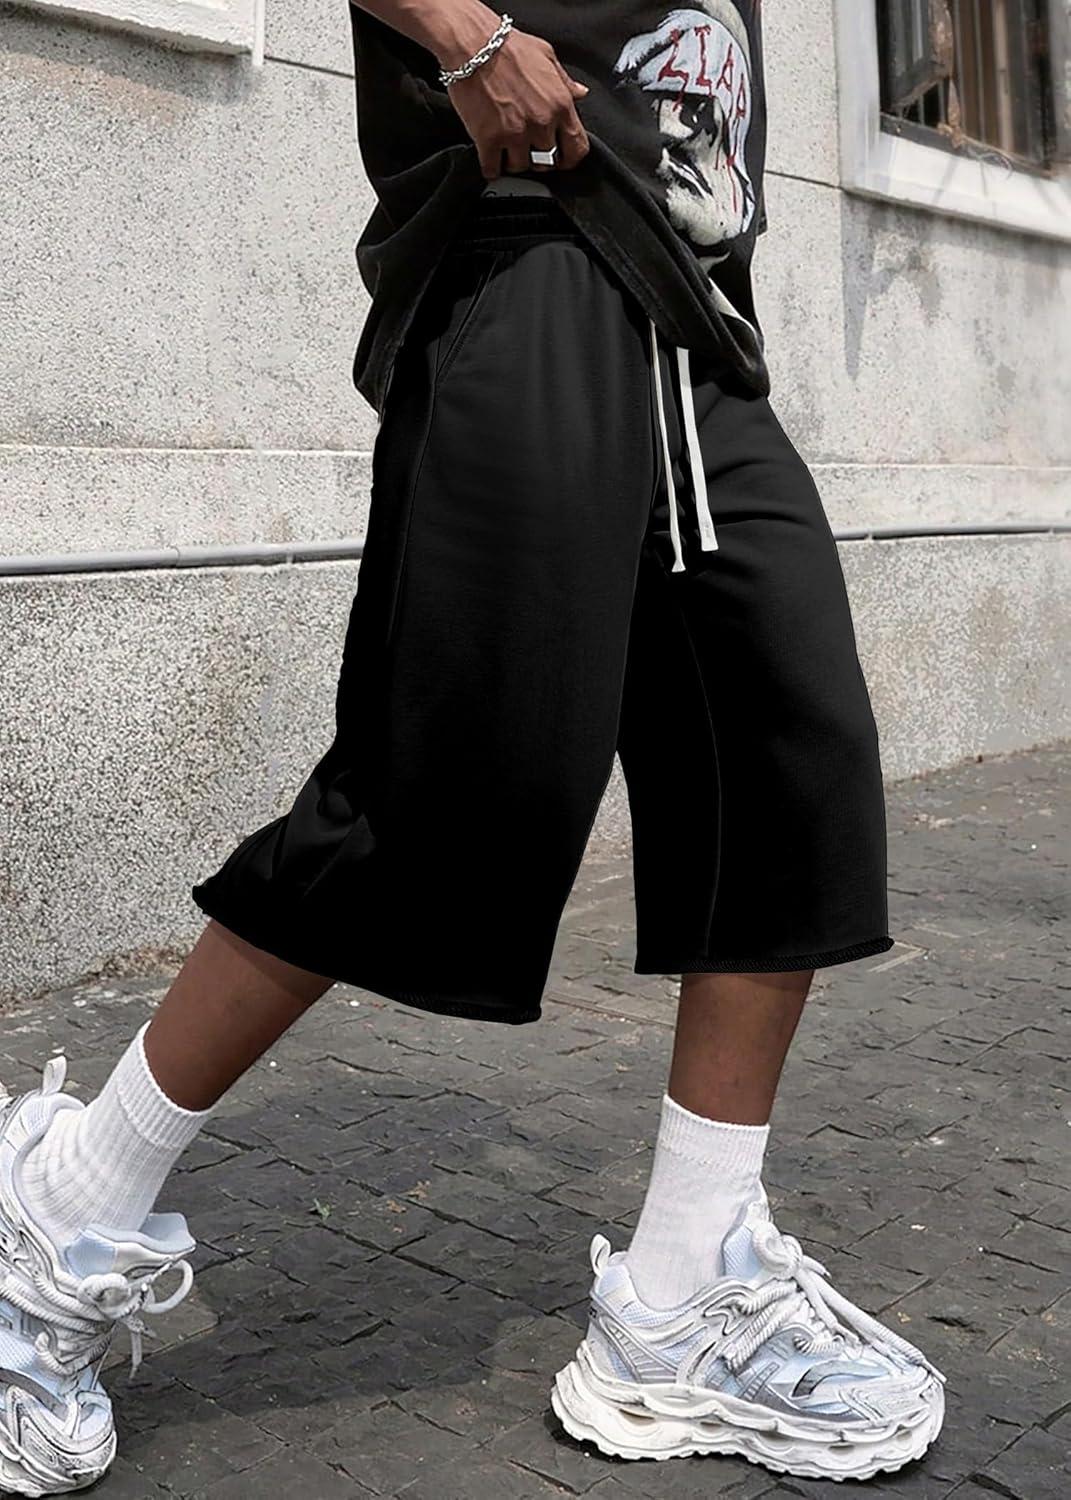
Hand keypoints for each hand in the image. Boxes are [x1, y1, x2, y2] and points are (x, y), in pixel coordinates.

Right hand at [445, 27, 589, 178]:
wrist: (473, 45)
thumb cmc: (508, 46)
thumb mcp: (546, 55)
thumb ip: (565, 81)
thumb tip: (579, 93)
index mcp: (560, 105)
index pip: (577, 148)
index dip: (570, 158)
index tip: (561, 159)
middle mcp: (541, 123)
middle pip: (547, 162)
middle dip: (538, 158)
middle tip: (528, 149)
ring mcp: (515, 134)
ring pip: (520, 168)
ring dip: (513, 162)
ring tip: (507, 149)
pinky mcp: (489, 140)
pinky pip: (493, 169)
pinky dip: (491, 168)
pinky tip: (490, 159)